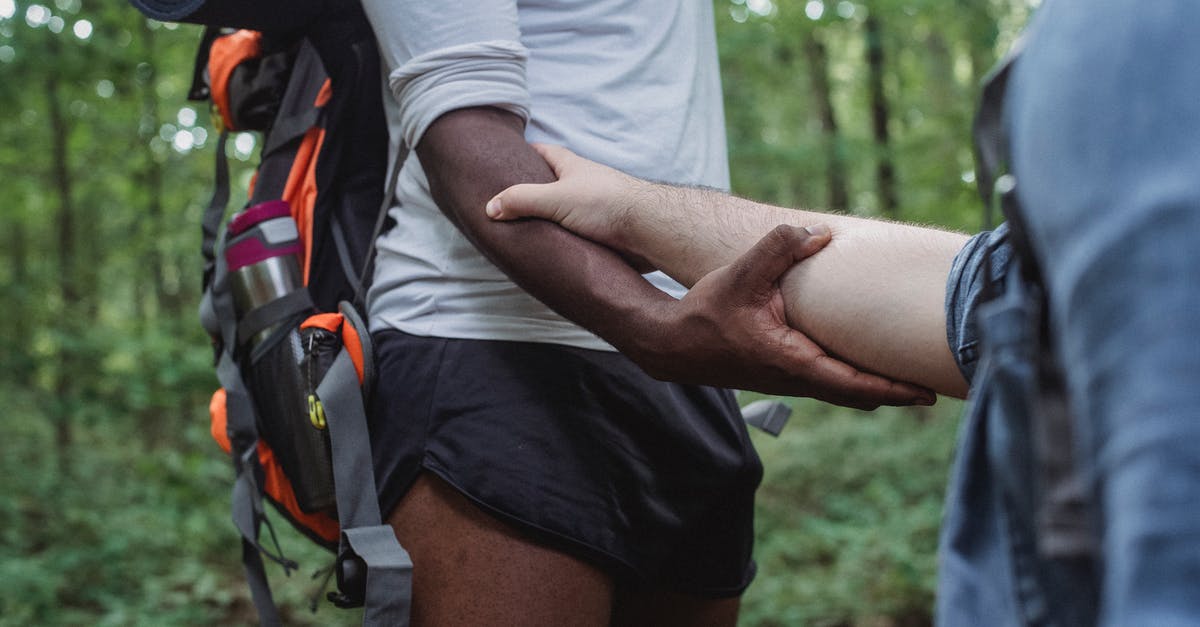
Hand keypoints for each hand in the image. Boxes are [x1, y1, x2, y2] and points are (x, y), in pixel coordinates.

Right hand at [486, 143, 647, 260]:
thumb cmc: (606, 203)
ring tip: (524, 232)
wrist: (648, 228)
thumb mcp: (555, 198)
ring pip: (566, 210)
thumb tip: (490, 208)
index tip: (506, 159)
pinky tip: (552, 250)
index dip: (525, 154)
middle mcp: (584, 184)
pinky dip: (565, 239)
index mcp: (572, 167)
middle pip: (554, 183)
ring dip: (550, 219)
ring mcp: (596, 208)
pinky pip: (578, 233)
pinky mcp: (605, 232)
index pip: (544, 152)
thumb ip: (521, 201)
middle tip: (509, 203)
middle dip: (533, 191)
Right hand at [630, 224, 935, 408]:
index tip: (926, 394)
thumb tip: (821, 233)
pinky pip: (828, 382)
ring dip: (876, 387)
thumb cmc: (704, 313)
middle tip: (935, 387)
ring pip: (843, 391)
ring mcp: (788, 380)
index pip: (853, 384)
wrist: (670, 343)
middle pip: (857, 395)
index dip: (893, 389)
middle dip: (895, 392)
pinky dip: (854, 380)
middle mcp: (794, 378)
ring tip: (912, 378)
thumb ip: (780, 247)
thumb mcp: (740, 275)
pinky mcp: (781, 373)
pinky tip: (867, 365)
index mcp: (792, 361)